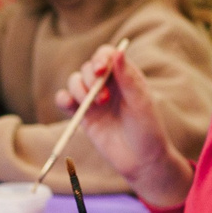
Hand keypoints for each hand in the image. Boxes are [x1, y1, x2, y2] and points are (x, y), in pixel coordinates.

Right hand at [57, 42, 192, 207]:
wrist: (141, 161)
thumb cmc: (148, 130)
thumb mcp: (141, 103)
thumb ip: (128, 78)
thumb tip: (118, 51)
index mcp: (125, 76)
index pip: (107, 55)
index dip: (100, 58)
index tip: (101, 71)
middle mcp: (108, 85)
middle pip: (88, 68)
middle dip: (91, 79)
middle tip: (104, 99)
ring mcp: (94, 100)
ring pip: (75, 81)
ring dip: (79, 89)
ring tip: (94, 106)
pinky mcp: (83, 116)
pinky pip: (65, 100)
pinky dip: (63, 99)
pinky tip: (70, 104)